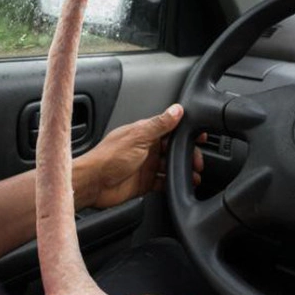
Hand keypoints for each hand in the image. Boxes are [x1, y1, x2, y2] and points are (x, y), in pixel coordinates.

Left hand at [77, 104, 203, 208]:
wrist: (93, 183)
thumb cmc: (109, 157)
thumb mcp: (138, 136)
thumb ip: (159, 124)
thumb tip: (177, 109)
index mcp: (145, 133)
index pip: (170, 128)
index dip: (186, 131)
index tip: (200, 136)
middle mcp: (147, 148)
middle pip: (174, 149)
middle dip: (188, 154)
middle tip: (198, 161)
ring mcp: (146, 166)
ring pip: (171, 166)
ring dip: (183, 170)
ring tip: (195, 176)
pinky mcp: (144, 182)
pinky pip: (164, 182)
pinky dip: (173, 184)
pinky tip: (181, 186)